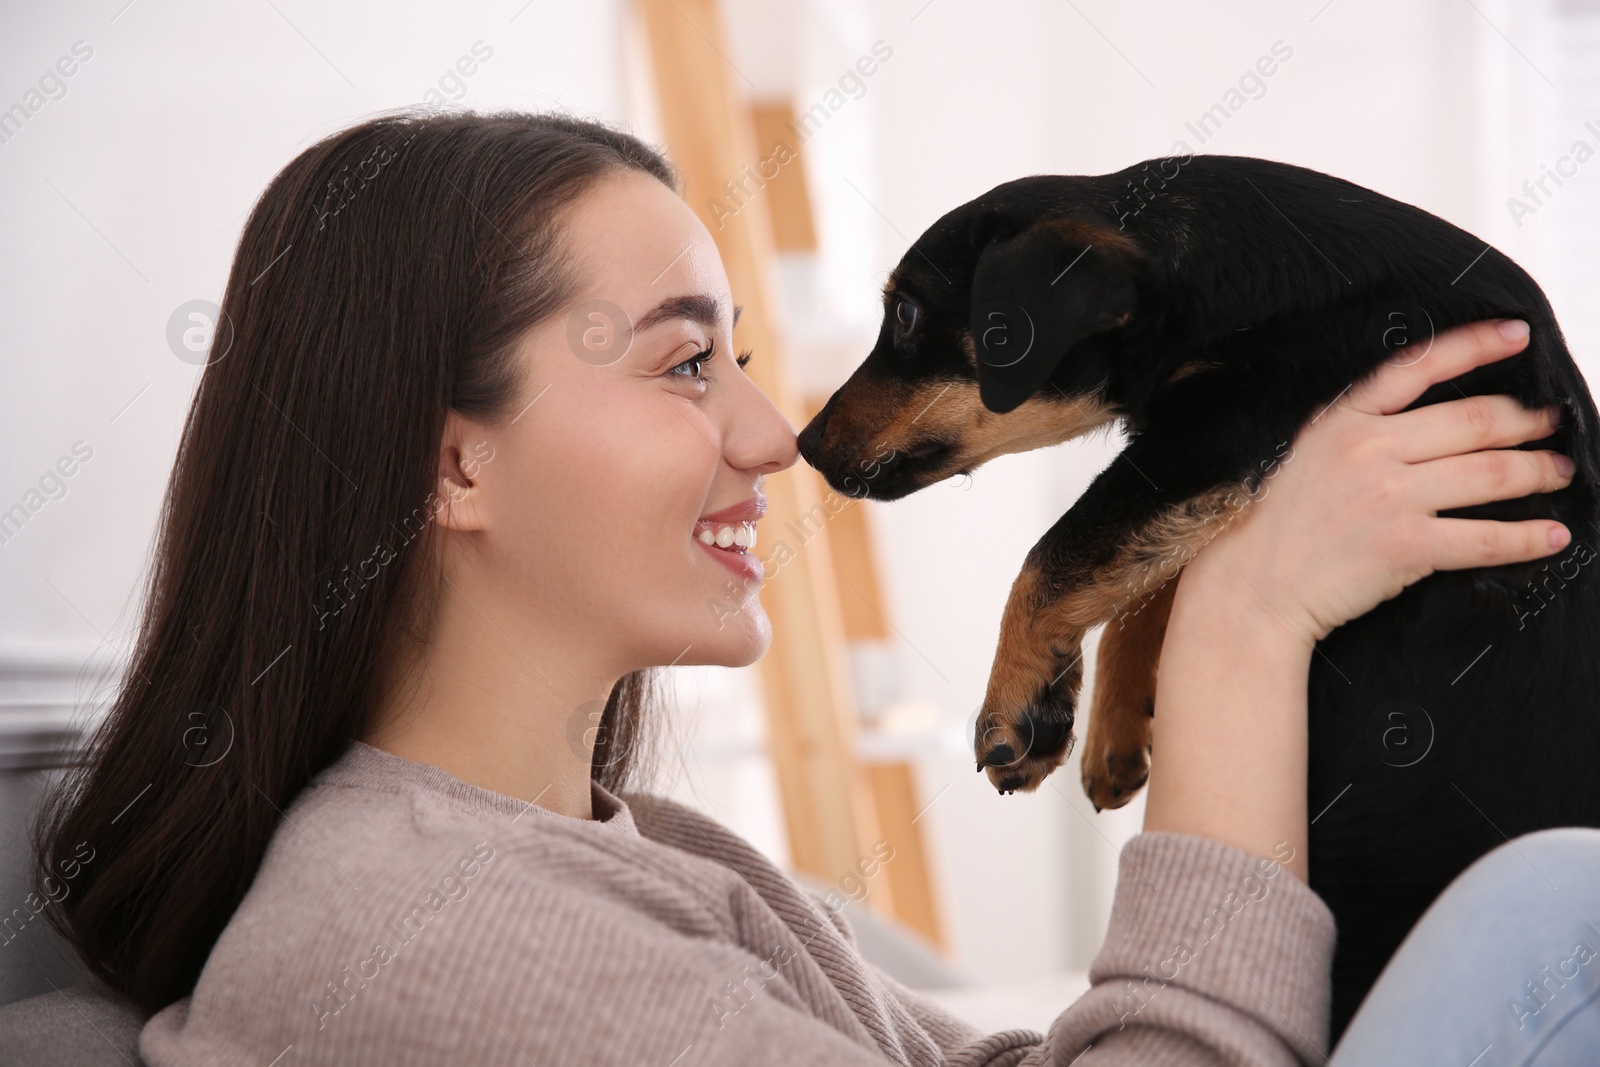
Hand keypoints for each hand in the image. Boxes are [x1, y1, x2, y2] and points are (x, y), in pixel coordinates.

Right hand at [1184, 318, 1572, 644]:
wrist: (1249, 589)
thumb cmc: (1266, 529)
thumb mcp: (1299, 458)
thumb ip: (1352, 436)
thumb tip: (1418, 430)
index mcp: (1340, 421)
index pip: (1417, 367)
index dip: (1474, 346)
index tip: (1518, 336)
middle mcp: (1369, 450)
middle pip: (1473, 421)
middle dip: (1526, 420)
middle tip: (1552, 422)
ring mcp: (1390, 498)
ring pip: (1490, 474)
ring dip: (1538, 472)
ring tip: (1560, 472)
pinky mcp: (1406, 547)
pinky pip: (1485, 538)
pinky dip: (1528, 538)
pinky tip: (1554, 535)